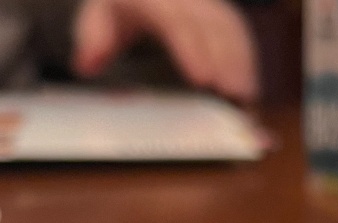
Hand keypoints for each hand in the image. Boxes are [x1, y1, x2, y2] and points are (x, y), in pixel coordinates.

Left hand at [72, 0, 259, 102]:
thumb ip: (91, 42)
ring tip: (247, 97)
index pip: (178, 22)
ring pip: (230, 27)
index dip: (193, 50)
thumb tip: (87, 65)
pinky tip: (250, 84)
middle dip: (226, 61)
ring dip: (241, 61)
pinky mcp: (217, 11)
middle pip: (212, 26)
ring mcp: (204, 1)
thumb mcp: (94, 20)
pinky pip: (236, 31)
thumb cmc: (113, 8)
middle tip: (235, 96)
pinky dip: (245, 56)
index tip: (203, 80)